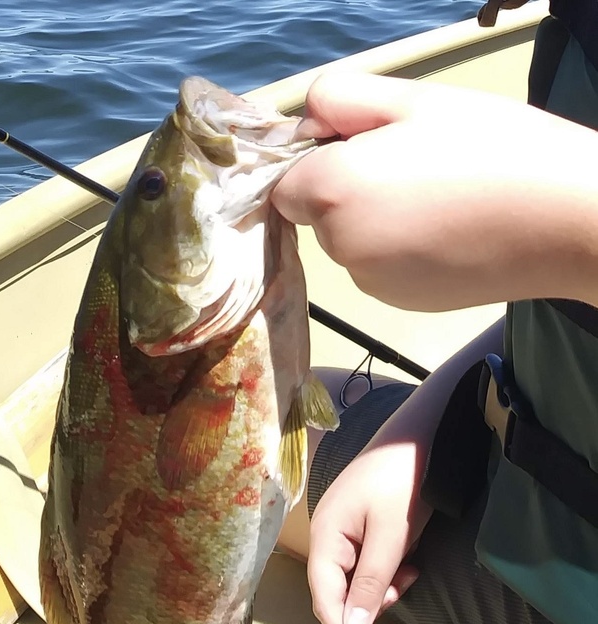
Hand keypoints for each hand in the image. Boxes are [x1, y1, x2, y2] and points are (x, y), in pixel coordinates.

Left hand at [273, 72, 597, 310]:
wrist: (561, 222)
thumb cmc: (491, 149)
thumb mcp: (415, 100)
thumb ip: (341, 100)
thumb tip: (307, 122)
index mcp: (332, 191)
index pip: (283, 184)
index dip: (314, 162)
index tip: (359, 146)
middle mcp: (340, 247)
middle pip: (319, 215)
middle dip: (349, 189)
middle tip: (414, 164)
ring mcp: (369, 283)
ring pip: (352, 243)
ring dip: (377, 220)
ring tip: (439, 197)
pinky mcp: (400, 304)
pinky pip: (381, 268)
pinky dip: (400, 251)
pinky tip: (447, 231)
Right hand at [308, 435, 430, 623]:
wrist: (424, 433)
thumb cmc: (404, 480)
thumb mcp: (392, 535)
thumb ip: (370, 582)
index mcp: (325, 536)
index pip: (324, 598)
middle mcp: (326, 536)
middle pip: (334, 593)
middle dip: (365, 609)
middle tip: (400, 599)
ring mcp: (342, 530)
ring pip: (352, 582)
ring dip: (379, 591)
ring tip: (409, 575)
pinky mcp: (359, 527)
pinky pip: (365, 565)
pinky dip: (385, 574)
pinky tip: (408, 564)